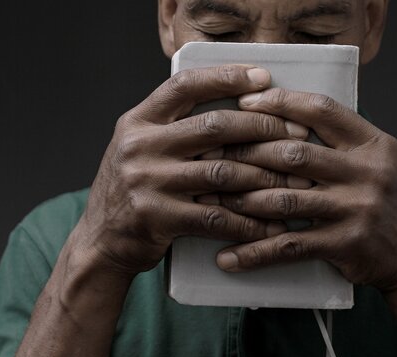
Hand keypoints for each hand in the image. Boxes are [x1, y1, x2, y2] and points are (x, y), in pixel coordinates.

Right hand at [76, 66, 311, 274]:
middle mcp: (141, 146)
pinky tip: (271, 225)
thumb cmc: (129, 190)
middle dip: (262, 128)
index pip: (185, 85)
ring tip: (297, 180)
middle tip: (295, 134)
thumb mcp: (137, 147)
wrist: (100, 240)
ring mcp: (148, 182)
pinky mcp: (158, 218)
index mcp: (137, 122)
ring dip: (266, 177)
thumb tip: (231, 113)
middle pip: (214, 126)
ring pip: (223, 172)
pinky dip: (248, 222)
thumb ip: (171, 128)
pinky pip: (216, 218)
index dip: (226, 77)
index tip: (262, 77)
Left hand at [202, 88, 396, 293]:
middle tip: (213, 154)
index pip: (320, 109)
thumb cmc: (389, 199)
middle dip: (247, 152)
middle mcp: (364, 172)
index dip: (279, 102)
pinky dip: (255, 252)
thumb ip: (338, 139)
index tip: (245, 102)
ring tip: (211, 201)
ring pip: (284, 199)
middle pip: (293, 153)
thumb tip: (284, 118)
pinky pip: (290, 246)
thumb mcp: (377, 157)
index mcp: (371, 143)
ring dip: (242, 200)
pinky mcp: (344, 244)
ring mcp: (355, 209)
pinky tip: (229, 257)